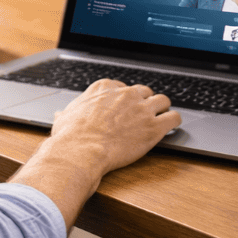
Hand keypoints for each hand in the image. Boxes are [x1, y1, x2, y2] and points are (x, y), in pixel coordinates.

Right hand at [49, 78, 181, 174]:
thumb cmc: (71, 136)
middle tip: (143, 114)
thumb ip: (68, 113)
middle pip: (144, 91)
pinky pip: (174, 118)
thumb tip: (62, 115)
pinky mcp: (153, 127)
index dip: (126, 99)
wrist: (81, 150)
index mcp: (105, 88)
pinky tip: (173, 126)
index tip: (126, 108)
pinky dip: (175, 121)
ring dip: (162, 108)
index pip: (123, 87)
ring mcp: (142, 109)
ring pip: (163, 100)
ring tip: (162, 117)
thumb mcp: (65, 117)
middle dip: (144, 102)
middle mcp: (126, 94)